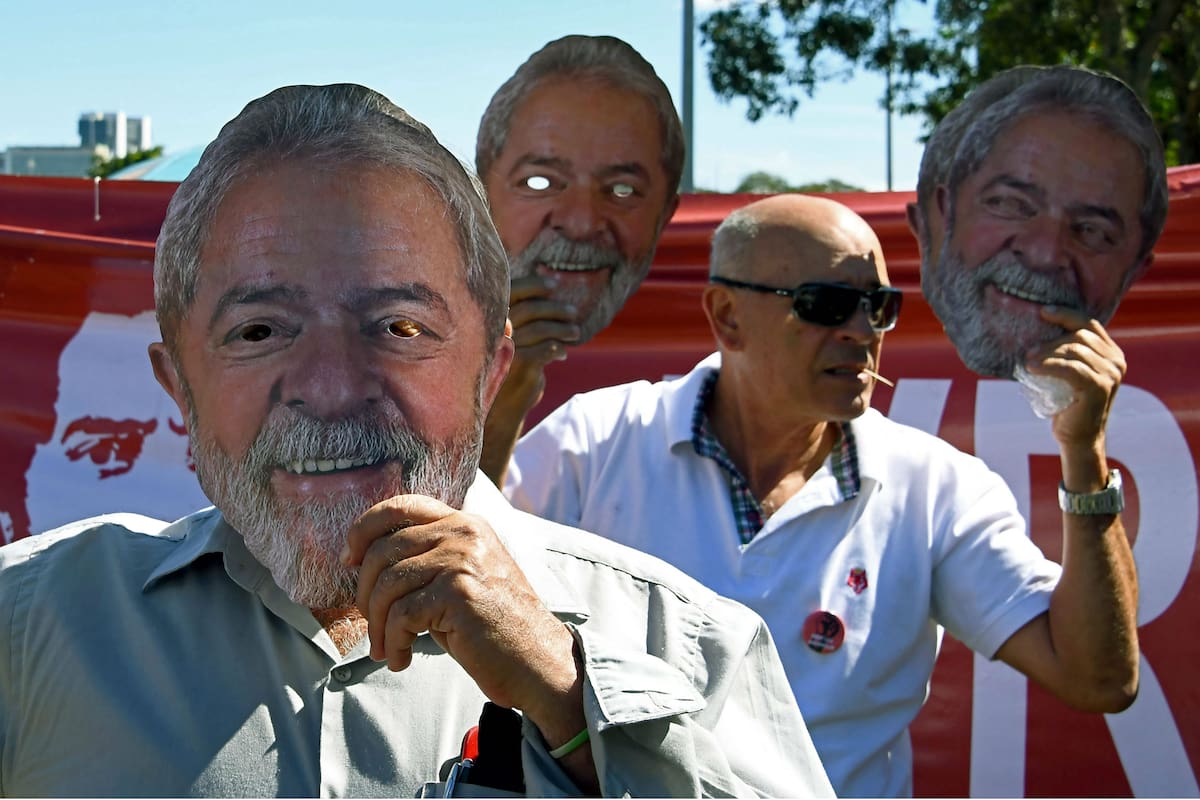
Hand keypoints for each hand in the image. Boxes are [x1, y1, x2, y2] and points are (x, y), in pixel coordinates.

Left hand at [341, 494, 579, 715]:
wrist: (537, 660)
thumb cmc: (495, 625)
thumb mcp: (462, 576)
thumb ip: (426, 558)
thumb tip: (364, 561)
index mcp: (464, 523)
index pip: (400, 506)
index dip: (364, 529)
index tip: (350, 559)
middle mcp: (463, 532)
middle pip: (382, 551)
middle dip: (365, 593)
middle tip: (372, 624)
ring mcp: (462, 559)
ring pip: (387, 585)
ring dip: (377, 625)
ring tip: (386, 648)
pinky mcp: (458, 592)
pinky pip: (401, 616)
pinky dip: (393, 642)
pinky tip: (401, 658)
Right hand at [479, 275, 581, 483]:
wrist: (494, 408)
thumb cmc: (499, 370)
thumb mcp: (506, 341)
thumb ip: (518, 320)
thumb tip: (547, 298)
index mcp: (490, 318)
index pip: (513, 290)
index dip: (535, 284)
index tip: (555, 284)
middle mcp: (495, 329)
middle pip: (532, 308)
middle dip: (557, 309)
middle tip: (573, 312)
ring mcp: (507, 346)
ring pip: (543, 328)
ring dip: (564, 329)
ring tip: (576, 333)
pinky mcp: (521, 364)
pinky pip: (549, 349)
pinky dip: (558, 349)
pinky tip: (562, 353)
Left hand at [1024, 306, 1124, 453]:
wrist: (1078, 438)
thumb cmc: (1068, 404)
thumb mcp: (1071, 374)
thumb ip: (1067, 355)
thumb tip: (1036, 333)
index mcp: (1112, 354)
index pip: (1090, 324)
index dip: (1067, 314)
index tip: (1043, 311)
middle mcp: (1116, 361)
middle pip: (1080, 335)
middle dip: (1051, 340)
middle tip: (1029, 350)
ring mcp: (1110, 374)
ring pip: (1074, 350)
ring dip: (1046, 352)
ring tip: (1027, 360)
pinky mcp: (1099, 387)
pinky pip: (1070, 368)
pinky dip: (1048, 365)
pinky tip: (1032, 368)